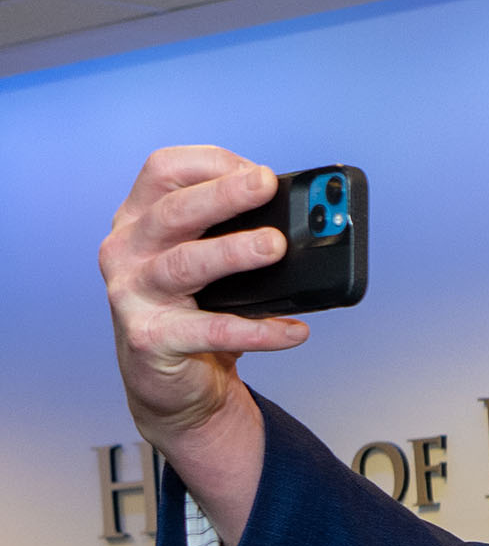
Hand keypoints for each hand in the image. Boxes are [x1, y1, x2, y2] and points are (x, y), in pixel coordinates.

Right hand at [101, 145, 299, 544]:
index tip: (259, 172)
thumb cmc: (196, 308)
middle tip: (267, 185)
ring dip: (233, 252)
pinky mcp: (151, 339)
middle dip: (224, 195)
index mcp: (140, 218)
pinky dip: (258, 331)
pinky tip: (294, 330)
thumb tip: (305, 222)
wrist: (170, 382)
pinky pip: (211, 331)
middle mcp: (127, 250)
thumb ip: (236, 233)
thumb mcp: (208, 261)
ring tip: (276, 246)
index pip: (164, 170)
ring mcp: (133, 295)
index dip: (212, 164)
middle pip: (174, 212)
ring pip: (185, 265)